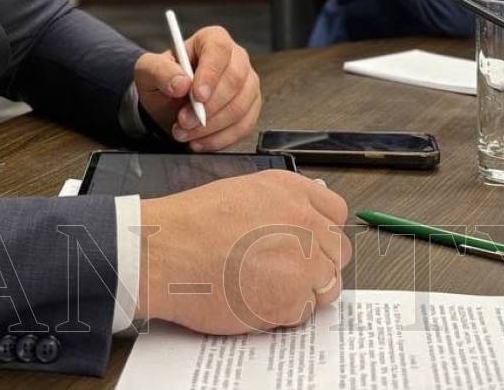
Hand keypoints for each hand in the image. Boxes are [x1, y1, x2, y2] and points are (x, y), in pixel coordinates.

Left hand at [134, 26, 261, 151]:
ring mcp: (247, 83)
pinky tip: (199, 141)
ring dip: (211, 127)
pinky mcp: (250, 108)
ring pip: (240, 107)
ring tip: (185, 132)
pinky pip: (244, 126)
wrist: (169, 103)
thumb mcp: (149, 71)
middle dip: (208, 107)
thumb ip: (160, 72)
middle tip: (183, 121)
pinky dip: (220, 139)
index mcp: (212, 40)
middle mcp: (236, 58)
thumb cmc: (164, 80)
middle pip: (235, 81)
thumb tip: (181, 83)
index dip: (211, 74)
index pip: (219, 51)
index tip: (197, 96)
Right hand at [137, 171, 351, 333]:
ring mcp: (303, 263)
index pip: (336, 212)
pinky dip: (284, 312)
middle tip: (287, 271)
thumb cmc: (191, 224)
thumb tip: (301, 218)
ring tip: (268, 287)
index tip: (312, 242)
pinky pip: (303, 312)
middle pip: (338, 251)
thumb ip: (280, 204)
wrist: (165, 253)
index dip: (323, 230)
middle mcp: (305, 223)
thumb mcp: (243, 192)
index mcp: (292, 191)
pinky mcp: (290, 300)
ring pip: (327, 285)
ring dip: (305, 290)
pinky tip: (255, 300)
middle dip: (318, 263)